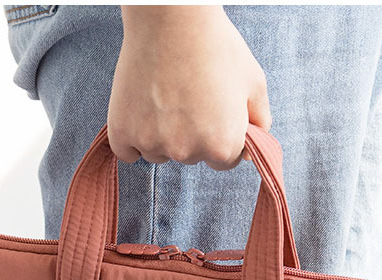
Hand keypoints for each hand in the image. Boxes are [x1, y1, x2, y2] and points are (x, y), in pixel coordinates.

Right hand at [108, 5, 270, 170]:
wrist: (171, 16)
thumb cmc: (215, 45)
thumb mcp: (254, 83)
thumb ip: (259, 123)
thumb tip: (250, 153)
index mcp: (223, 146)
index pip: (223, 160)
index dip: (219, 135)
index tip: (210, 111)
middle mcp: (188, 152)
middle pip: (190, 157)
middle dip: (190, 134)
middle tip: (186, 94)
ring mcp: (153, 143)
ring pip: (158, 153)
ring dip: (160, 135)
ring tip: (162, 95)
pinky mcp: (122, 132)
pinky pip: (127, 151)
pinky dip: (130, 138)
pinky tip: (139, 111)